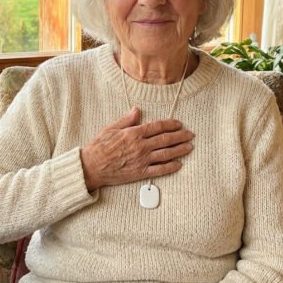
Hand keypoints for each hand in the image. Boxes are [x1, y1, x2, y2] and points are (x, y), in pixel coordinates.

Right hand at [79, 107, 194, 191]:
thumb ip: (126, 120)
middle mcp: (140, 146)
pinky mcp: (140, 173)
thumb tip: (137, 110)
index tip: (179, 124)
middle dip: (180, 136)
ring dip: (180, 150)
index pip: (157, 127)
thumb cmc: (99, 147)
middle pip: (166, 139)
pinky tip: (179, 164)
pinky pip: (159, 170)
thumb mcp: (111, 128)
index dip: (171, 124)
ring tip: (189, 147)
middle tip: (190, 134)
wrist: (92, 167)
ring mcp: (142, 160)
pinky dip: (171, 167)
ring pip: (166, 154)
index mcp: (134, 133)